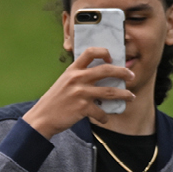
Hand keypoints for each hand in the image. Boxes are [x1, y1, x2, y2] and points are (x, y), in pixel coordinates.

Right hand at [21, 47, 135, 138]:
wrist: (41, 118)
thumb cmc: (53, 102)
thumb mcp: (63, 83)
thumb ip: (77, 78)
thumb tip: (96, 78)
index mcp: (72, 70)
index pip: (90, 52)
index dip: (104, 52)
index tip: (111, 58)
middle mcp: (77, 79)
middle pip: (107, 70)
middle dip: (123, 72)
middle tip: (131, 76)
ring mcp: (80, 93)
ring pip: (110, 91)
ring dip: (124, 94)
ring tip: (131, 97)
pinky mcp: (82, 108)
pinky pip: (100, 112)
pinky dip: (104, 117)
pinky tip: (105, 118)